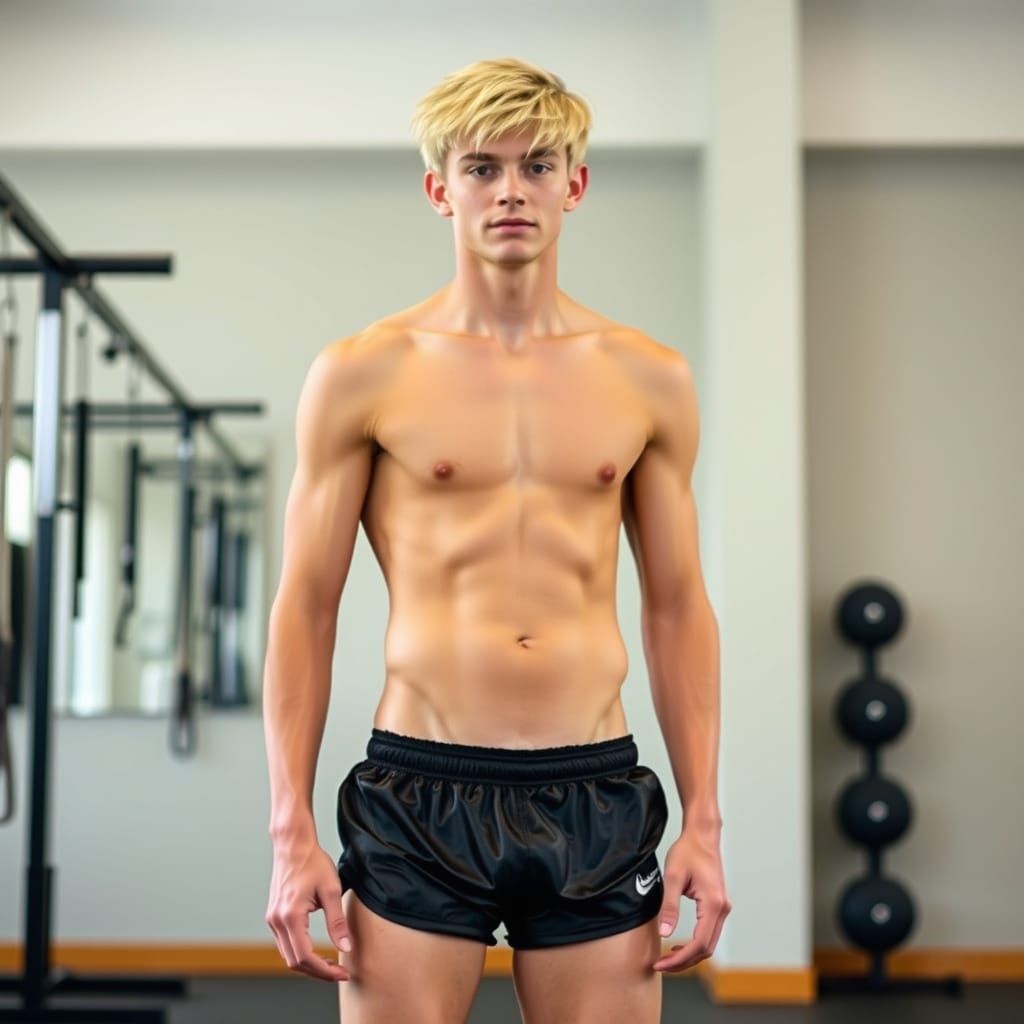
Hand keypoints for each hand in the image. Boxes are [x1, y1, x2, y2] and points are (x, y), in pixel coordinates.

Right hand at [265, 837, 353, 981]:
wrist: (293, 845)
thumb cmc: (313, 863)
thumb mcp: (332, 890)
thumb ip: (337, 922)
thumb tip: (346, 948)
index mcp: (290, 916)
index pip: (305, 957)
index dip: (324, 970)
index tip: (342, 973)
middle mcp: (277, 921)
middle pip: (294, 962)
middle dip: (318, 971)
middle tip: (339, 972)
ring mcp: (272, 919)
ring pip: (287, 955)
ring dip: (308, 964)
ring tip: (331, 964)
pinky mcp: (273, 916)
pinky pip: (285, 944)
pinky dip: (300, 952)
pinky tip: (316, 951)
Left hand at [652, 828, 730, 972]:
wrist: (702, 835)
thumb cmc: (687, 851)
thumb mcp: (672, 877)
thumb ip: (669, 906)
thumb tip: (664, 934)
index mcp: (713, 904)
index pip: (699, 944)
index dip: (679, 959)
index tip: (660, 964)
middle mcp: (722, 909)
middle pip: (706, 949)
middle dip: (683, 962)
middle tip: (660, 965)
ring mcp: (722, 908)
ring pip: (709, 943)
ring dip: (689, 955)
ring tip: (667, 958)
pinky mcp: (718, 906)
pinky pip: (709, 933)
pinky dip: (695, 944)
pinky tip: (678, 944)